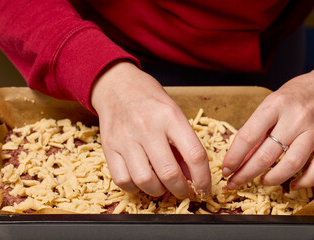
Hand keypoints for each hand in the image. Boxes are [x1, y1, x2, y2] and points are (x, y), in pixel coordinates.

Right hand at [91, 61, 210, 198]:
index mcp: (170, 116)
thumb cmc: (149, 99)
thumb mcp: (173, 112)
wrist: (116, 85)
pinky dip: (135, 187)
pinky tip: (140, 180)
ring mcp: (125, 138)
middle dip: (181, 190)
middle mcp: (147, 127)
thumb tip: (192, 176)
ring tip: (161, 185)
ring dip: (158, 191)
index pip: (194, 155)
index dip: (203, 179)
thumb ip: (183, 144)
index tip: (204, 189)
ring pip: (145, 181)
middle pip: (169, 173)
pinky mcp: (108, 147)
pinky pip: (122, 180)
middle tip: (183, 191)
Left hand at [222, 55, 313, 189]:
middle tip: (235, 182)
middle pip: (266, 155)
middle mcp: (295, 118)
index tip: (226, 169)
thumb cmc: (295, 95)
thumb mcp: (269, 104)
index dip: (234, 157)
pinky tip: (293, 185)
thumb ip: (256, 130)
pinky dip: (305, 181)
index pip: (248, 136)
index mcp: (275, 105)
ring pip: (291, 164)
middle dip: (246, 174)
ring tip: (263, 181)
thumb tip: (240, 157)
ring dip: (273, 179)